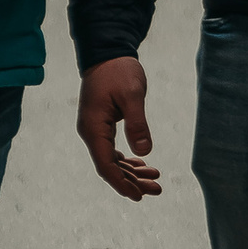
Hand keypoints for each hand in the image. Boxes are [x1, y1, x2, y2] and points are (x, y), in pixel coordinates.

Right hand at [76, 56, 161, 200]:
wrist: (107, 52)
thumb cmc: (118, 71)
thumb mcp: (132, 95)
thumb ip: (137, 123)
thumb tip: (145, 151)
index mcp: (94, 128)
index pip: (106, 165)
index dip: (122, 183)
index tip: (139, 196)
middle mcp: (91, 132)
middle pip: (110, 167)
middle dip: (132, 181)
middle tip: (157, 190)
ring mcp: (95, 129)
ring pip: (112, 159)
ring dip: (132, 172)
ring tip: (155, 179)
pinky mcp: (102, 124)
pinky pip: (112, 149)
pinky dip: (127, 159)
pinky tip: (142, 163)